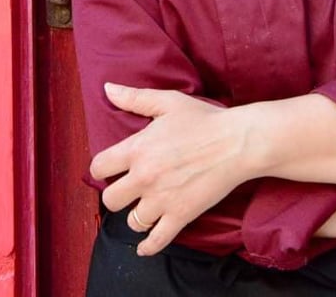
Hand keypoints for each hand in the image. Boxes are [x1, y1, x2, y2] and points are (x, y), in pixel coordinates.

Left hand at [90, 83, 253, 255]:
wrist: (236, 143)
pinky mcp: (181, 215)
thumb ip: (134, 98)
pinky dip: (147, 247)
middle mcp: (144, 177)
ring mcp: (162, 200)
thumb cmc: (202, 119)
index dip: (101, 169)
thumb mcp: (166, 102)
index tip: (109, 169)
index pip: (99, 167)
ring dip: (135, 215)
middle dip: (116, 195)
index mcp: (137, 149)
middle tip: (127, 189)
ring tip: (143, 207)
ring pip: (132, 222)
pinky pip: (157, 240)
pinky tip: (143, 247)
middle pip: (111, 200)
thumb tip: (107, 89)